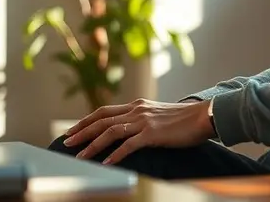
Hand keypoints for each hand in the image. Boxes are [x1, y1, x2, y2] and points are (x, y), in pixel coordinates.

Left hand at [63, 98, 214, 164]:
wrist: (203, 116)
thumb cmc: (184, 119)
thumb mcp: (158, 114)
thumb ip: (142, 119)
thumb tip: (128, 129)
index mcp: (137, 105)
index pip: (104, 111)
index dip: (86, 121)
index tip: (72, 130)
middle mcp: (137, 110)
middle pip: (102, 120)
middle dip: (81, 131)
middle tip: (65, 142)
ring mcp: (144, 121)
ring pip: (110, 132)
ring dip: (92, 145)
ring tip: (79, 156)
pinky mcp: (152, 133)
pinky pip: (128, 145)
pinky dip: (114, 155)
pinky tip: (105, 163)